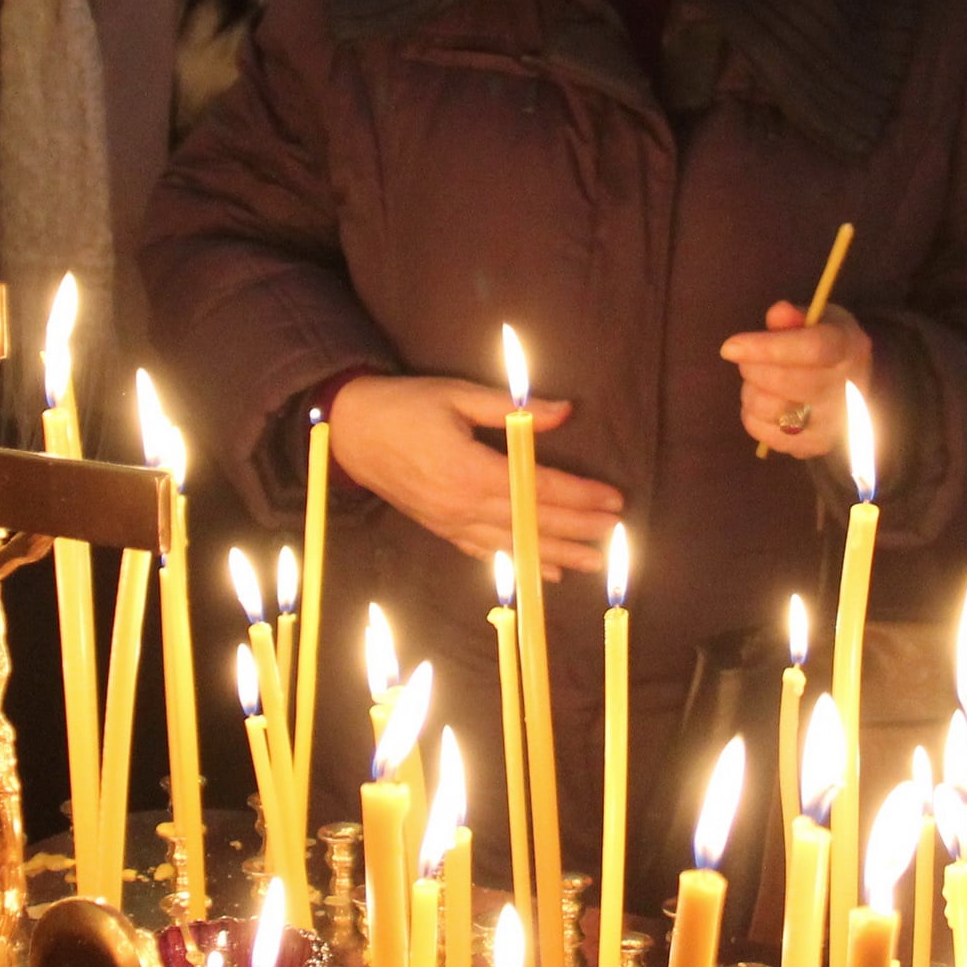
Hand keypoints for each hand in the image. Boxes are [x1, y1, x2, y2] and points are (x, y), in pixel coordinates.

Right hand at [328, 374, 623, 575]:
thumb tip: (564, 411)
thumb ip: (513, 409)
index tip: (613, 499)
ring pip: (514, 544)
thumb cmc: (404, 405)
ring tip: (595, 562)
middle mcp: (462, 504)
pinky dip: (519, 563)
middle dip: (579, 529)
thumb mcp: (457, 394)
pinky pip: (487, 552)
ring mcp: (451, 522)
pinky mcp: (441, 529)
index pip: (538, 488)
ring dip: (558, 554)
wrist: (348, 432)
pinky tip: (546, 572)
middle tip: (618, 534)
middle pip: (532, 522)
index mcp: (469, 469)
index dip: (580, 495)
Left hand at [719, 302, 874, 460]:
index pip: (811, 349)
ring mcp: (833, 424)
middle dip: (753, 368)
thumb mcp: (818, 320)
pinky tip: (766, 402)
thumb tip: (779, 314)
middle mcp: (848, 391)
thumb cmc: (828, 348)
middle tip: (747, 360)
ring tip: (760, 382)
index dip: (767, 347)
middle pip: (785, 381)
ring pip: (770, 409)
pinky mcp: (813, 447)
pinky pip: (763, 433)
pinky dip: (753, 415)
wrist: (850, 389)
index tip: (730, 347)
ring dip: (752, 391)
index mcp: (850, 349)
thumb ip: (796, 316)